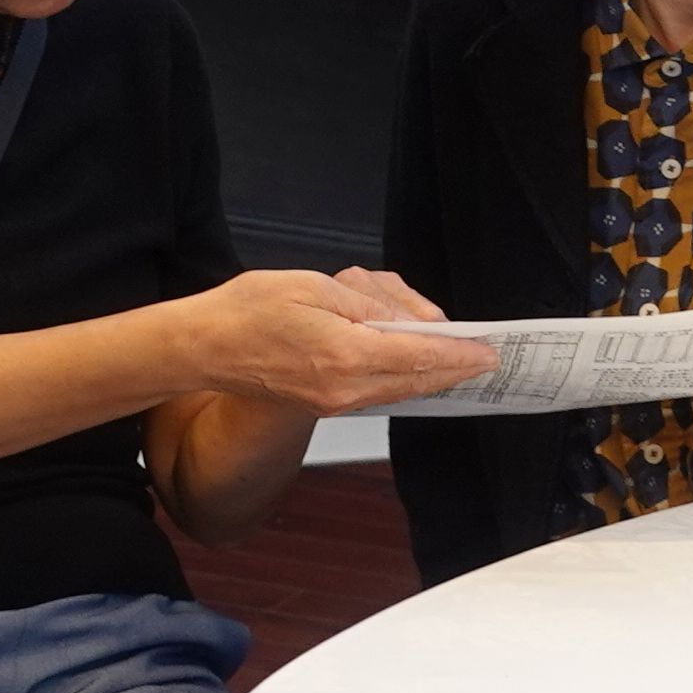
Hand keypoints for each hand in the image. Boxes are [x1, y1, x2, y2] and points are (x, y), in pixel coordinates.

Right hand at [193, 268, 489, 414]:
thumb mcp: (315, 287)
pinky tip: (405, 358)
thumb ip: (369, 305)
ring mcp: (333, 402)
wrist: (204, 347)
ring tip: (437, 342)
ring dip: (423, 368)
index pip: (420, 356)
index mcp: (344, 354)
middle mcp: (343, 388)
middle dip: (452, 366)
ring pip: (398, 387)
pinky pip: (376, 390)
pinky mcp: (324, 404)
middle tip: (480, 355)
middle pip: (416, 380)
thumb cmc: (247, 311)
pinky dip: (398, 374)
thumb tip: (410, 321)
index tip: (488, 351)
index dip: (460, 354)